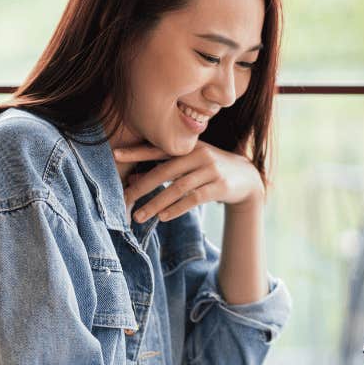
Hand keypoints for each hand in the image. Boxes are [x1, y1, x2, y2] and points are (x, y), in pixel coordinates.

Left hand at [116, 141, 263, 222]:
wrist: (248, 178)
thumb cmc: (211, 170)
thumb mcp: (189, 166)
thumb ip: (164, 170)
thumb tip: (134, 179)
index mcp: (189, 147)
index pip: (159, 148)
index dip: (137, 152)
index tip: (115, 155)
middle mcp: (199, 155)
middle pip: (165, 171)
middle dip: (142, 187)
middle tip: (124, 200)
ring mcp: (211, 170)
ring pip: (178, 187)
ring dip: (156, 203)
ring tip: (138, 216)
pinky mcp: (220, 186)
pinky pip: (194, 198)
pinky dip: (177, 208)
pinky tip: (163, 217)